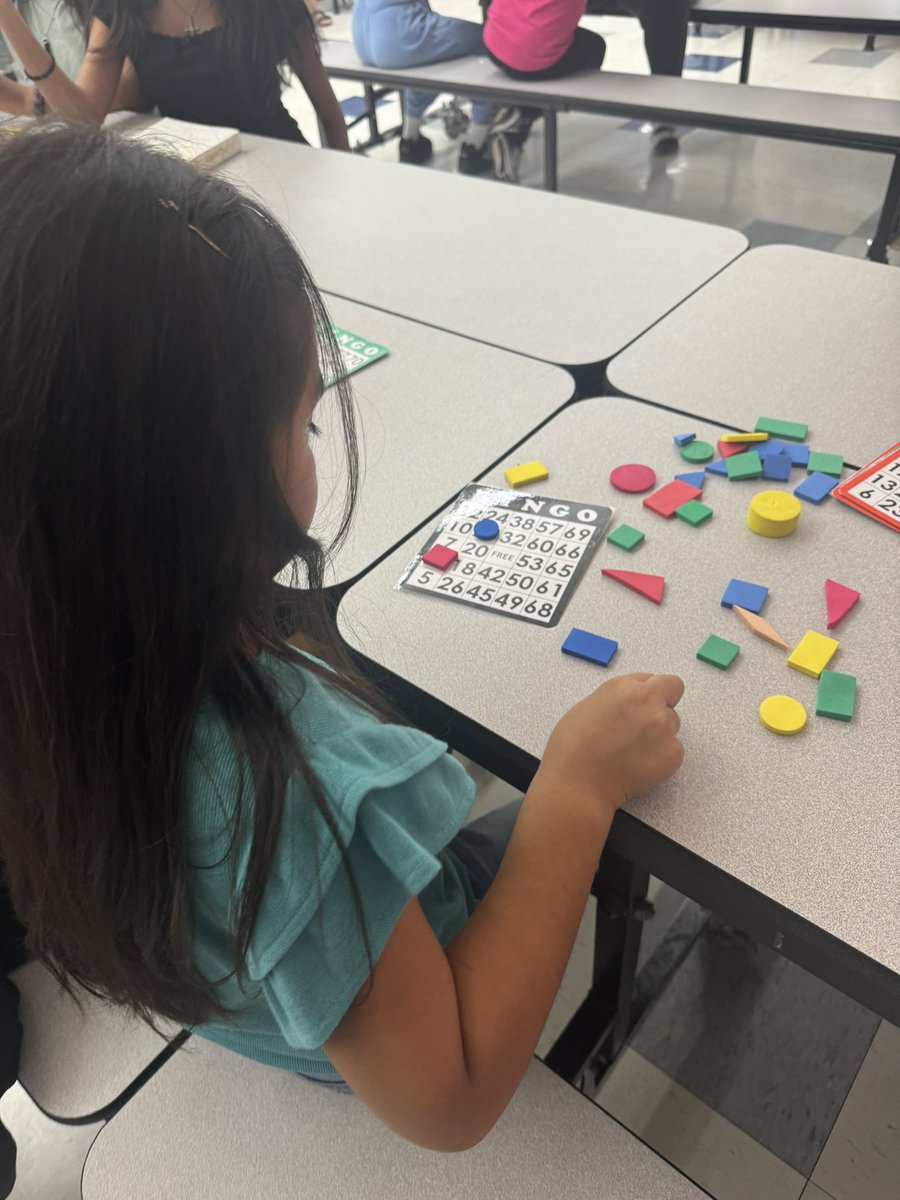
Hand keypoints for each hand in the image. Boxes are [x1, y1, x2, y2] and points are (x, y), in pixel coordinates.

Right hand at [540, 672, 684, 809]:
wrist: (577, 782)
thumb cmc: (573, 747)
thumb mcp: (589, 705)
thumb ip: (618, 697)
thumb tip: (631, 702)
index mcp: (625, 687)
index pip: (654, 678)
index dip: (647, 692)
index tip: (639, 706)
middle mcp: (649, 702)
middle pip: (672, 692)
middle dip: (662, 704)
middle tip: (644, 725)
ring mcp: (664, 728)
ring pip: (673, 723)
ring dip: (660, 733)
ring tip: (634, 750)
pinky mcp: (673, 754)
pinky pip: (675, 750)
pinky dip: (661, 757)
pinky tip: (638, 765)